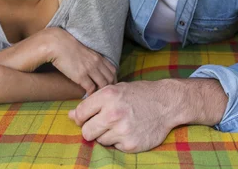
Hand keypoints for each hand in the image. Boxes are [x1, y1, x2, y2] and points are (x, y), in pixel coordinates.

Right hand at [43, 28, 116, 95]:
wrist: (58, 45)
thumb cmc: (68, 48)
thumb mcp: (85, 52)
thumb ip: (92, 60)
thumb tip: (94, 69)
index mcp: (98, 57)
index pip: (113, 70)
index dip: (113, 79)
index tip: (109, 85)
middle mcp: (97, 63)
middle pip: (110, 79)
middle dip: (109, 88)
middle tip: (104, 94)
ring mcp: (90, 69)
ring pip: (103, 85)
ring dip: (100, 92)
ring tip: (97, 97)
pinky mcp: (81, 76)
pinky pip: (91, 89)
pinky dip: (91, 94)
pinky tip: (88, 96)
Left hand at [68, 79, 226, 152]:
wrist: (166, 103)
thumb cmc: (138, 94)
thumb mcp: (115, 90)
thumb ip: (92, 102)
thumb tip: (70, 116)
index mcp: (107, 96)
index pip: (79, 114)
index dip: (81, 118)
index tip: (87, 118)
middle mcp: (113, 113)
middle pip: (86, 132)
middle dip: (91, 129)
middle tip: (103, 123)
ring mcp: (122, 130)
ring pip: (100, 141)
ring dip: (107, 135)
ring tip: (121, 124)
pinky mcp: (131, 144)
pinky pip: (114, 147)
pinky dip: (119, 141)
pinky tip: (130, 130)